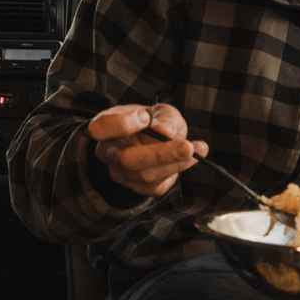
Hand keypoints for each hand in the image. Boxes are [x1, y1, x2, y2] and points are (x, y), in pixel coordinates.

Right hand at [88, 103, 206, 197]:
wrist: (152, 143)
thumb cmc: (151, 123)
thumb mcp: (159, 111)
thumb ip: (163, 117)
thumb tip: (165, 132)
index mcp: (105, 127)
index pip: (100, 128)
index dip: (123, 124)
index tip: (145, 117)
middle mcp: (108, 153)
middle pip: (126, 160)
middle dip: (159, 154)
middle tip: (187, 147)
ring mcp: (121, 174)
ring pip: (146, 176)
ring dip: (176, 163)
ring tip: (199, 148)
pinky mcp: (138, 188)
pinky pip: (158, 184)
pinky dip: (179, 169)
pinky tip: (191, 158)